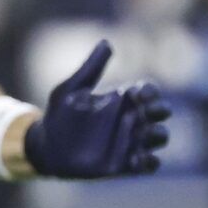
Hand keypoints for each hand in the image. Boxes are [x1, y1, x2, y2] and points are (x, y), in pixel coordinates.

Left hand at [23, 40, 170, 178]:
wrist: (46, 147)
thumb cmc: (58, 115)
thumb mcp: (70, 89)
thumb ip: (90, 69)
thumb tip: (107, 42)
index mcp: (120, 100)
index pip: (148, 91)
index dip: (150, 91)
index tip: (136, 94)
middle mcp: (130, 120)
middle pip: (161, 112)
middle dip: (159, 109)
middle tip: (144, 110)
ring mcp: (130, 142)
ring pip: (159, 136)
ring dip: (157, 134)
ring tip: (143, 133)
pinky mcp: (125, 165)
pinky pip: (150, 165)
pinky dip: (150, 161)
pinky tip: (136, 158)